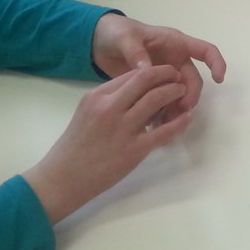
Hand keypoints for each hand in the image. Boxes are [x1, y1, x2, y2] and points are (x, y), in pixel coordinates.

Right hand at [22, 65, 193, 224]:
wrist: (61, 179)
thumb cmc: (75, 146)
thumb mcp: (88, 113)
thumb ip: (111, 100)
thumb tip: (141, 90)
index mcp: (96, 97)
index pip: (132, 74)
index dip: (153, 71)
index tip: (165, 74)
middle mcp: (109, 108)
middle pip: (146, 79)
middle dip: (167, 74)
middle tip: (178, 77)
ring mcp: (122, 128)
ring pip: (157, 99)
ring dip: (175, 92)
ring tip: (183, 93)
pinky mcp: (133, 149)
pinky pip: (164, 131)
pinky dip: (180, 122)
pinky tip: (187, 118)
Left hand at [90, 13, 226, 114]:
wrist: (100, 44)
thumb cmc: (117, 33)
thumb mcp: (125, 38)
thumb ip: (135, 52)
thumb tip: (147, 69)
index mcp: (175, 44)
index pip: (205, 51)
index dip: (216, 63)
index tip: (218, 79)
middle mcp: (175, 61)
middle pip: (193, 80)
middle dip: (189, 96)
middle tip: (179, 111)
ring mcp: (164, 76)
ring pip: (179, 94)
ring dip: (176, 108)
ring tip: (163, 122)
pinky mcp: (152, 88)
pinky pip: (163, 102)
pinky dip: (161, 113)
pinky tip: (152, 124)